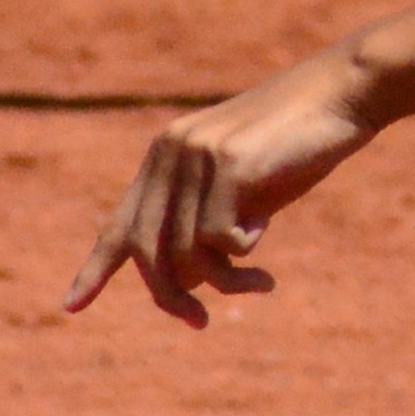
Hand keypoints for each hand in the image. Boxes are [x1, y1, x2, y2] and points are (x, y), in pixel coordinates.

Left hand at [61, 55, 379, 327]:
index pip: (121, 224)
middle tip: (199, 323)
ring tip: (261, 284)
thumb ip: (209, 224)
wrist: (343, 92)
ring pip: (187, 252)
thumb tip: (187, 282)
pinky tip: (266, 241)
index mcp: (165, 156)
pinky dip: (243, 257)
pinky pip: (221, 239)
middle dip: (168, 297)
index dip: (95, 270)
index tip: (71, 307)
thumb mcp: (243, 190)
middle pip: (147, 250)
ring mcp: (197, 157)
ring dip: (225, 283)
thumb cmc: (298, 143)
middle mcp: (170, 153)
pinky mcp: (229, 165)